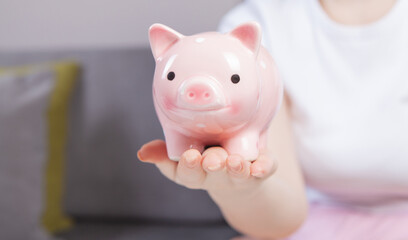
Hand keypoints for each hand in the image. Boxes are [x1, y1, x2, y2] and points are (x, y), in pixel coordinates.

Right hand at [137, 139, 276, 194]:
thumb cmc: (204, 155)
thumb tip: (142, 153)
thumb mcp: (182, 153)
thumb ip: (164, 152)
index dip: (187, 167)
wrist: (238, 172)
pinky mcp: (260, 169)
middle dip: (213, 167)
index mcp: (194, 172)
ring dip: (237, 169)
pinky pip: (265, 169)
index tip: (189, 156)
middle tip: (212, 160)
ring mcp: (239, 175)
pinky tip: (262, 167)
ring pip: (238, 174)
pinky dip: (264, 168)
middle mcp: (216, 176)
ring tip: (236, 162)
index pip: (186, 174)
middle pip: (213, 174)